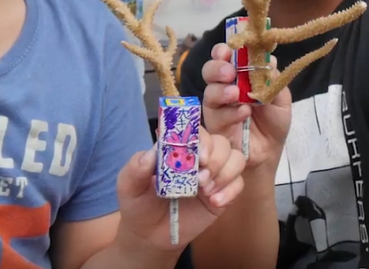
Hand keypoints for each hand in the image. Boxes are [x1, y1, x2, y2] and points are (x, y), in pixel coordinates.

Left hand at [115, 128, 246, 252]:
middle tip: (201, 178)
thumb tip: (151, 153)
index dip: (203, 139)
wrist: (149, 236)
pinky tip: (215, 202)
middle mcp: (199, 158)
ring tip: (207, 191)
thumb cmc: (138, 205)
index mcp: (178, 149)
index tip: (200, 156)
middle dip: (217, 158)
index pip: (198, 132)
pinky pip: (239, 184)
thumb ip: (136, 167)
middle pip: (222, 143)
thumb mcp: (129, 185)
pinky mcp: (222, 194)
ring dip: (226, 172)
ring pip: (236, 159)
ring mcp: (213, 176)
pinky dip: (230, 191)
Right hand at [201, 44, 290, 170]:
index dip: (224, 50)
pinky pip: (216, 115)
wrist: (269, 151)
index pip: (226, 56)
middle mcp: (224, 86)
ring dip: (222, 90)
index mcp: (240, 74)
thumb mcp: (280, 98)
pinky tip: (244, 113)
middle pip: (210, 70)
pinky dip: (230, 113)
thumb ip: (273, 79)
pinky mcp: (214, 125)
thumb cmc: (273, 121)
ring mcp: (217, 106)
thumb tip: (269, 61)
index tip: (229, 49)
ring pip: (209, 92)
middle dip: (217, 67)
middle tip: (229, 73)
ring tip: (236, 95)